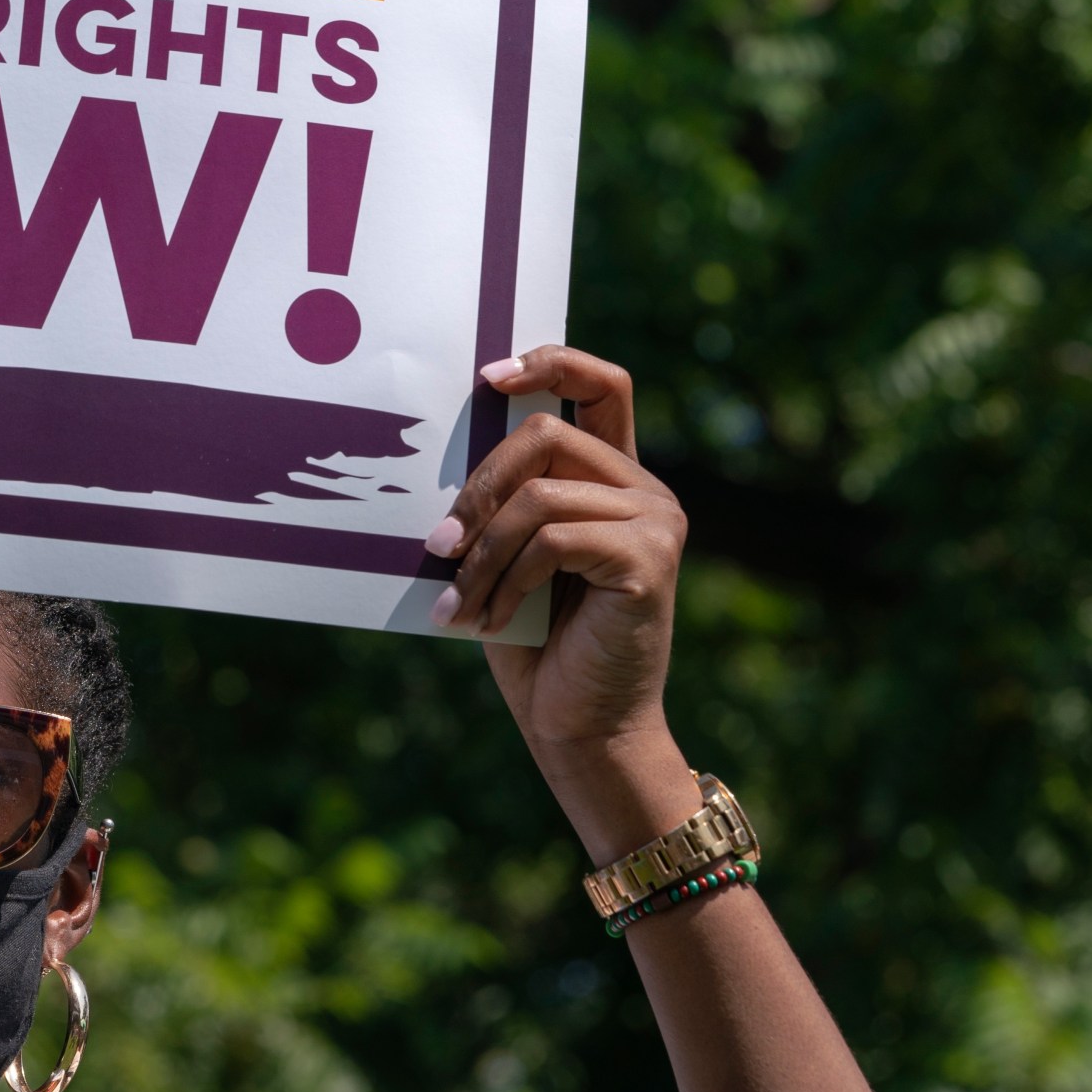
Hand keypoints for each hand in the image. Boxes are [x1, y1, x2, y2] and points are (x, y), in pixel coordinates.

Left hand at [427, 347, 695, 855]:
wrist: (581, 729)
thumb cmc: (536, 645)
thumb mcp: (507, 557)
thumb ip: (501, 502)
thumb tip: (435, 455)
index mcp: (615, 480)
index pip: (603, 384)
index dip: (550, 362)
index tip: (487, 378)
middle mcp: (647, 491)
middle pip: (547, 434)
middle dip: (478, 486)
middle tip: (438, 544)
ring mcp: (656, 522)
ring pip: (539, 492)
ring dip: (482, 550)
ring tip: (459, 599)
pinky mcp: (650, 559)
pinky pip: (552, 538)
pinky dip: (505, 578)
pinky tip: (488, 619)